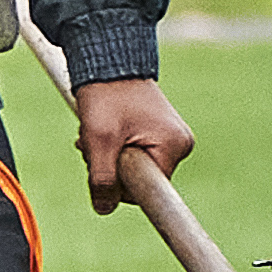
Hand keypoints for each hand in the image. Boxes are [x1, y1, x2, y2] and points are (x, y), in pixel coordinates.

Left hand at [72, 75, 194, 215]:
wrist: (108, 61)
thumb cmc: (106, 96)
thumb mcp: (99, 139)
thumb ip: (102, 178)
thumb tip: (104, 209)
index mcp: (174, 147)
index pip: (147, 190)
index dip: (122, 189)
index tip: (106, 178)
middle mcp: (180, 144)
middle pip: (138, 179)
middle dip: (109, 167)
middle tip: (92, 143)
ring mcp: (170, 138)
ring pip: (132, 166)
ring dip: (107, 156)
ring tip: (96, 132)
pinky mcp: (158, 132)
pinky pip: (134, 153)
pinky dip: (112, 147)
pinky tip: (101, 131)